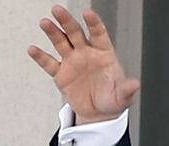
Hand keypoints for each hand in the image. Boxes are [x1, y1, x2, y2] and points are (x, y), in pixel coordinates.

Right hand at [28, 5, 139, 123]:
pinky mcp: (60, 74)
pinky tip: (33, 49)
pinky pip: (49, 63)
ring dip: (53, 32)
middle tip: (57, 9)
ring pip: (61, 43)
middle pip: (76, 33)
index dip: (94, 23)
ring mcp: (72, 61)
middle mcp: (86, 53)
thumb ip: (127, 89)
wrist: (98, 112)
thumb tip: (135, 83)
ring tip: (45, 22)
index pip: (99, 34)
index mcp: (104, 54)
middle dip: (67, 22)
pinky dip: (41, 57)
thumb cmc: (113, 100)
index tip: (88, 13)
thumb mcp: (122, 97)